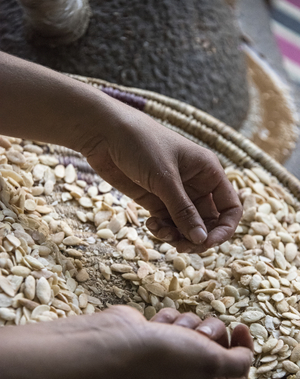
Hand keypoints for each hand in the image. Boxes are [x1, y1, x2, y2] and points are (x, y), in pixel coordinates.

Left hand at [81, 101, 241, 252]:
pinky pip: (167, 224)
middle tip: (180, 245)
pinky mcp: (155, 200)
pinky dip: (162, 230)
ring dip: (177, 236)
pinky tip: (150, 225)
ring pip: (187, 226)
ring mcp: (175, 194)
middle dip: (197, 237)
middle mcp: (196, 184)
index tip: (207, 243)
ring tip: (160, 233)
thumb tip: (202, 240)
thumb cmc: (140, 144)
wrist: (105, 133)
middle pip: (209, 222)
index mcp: (208, 172)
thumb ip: (183, 211)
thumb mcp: (165, 178)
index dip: (224, 229)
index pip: (230, 207)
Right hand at [108, 306, 252, 378]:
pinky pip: (176, 321)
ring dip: (187, 323)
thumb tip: (246, 356)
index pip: (237, 369)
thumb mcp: (213, 361)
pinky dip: (169, 320)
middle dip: (210, 331)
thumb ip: (238, 362)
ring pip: (196, 328)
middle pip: (217, 345)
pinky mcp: (157, 339)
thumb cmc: (169, 355)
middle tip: (200, 334)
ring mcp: (172, 357)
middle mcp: (189, 376)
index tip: (241, 326)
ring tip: (174, 330)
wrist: (122, 342)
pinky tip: (156, 327)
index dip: (243, 347)